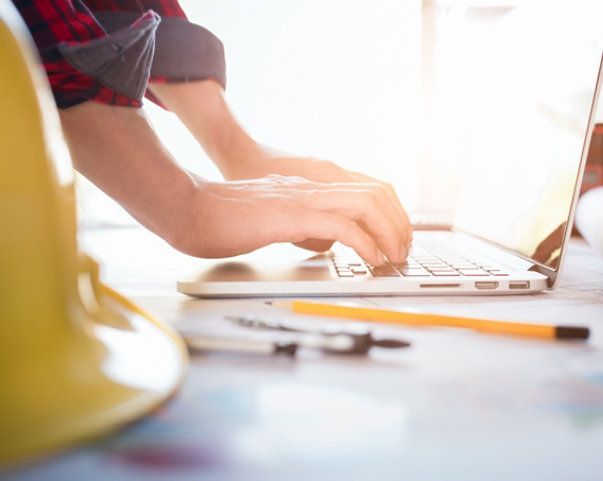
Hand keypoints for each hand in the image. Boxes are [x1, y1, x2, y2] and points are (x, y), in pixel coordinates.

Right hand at [231, 152, 412, 255]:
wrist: (187, 207)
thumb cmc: (220, 218)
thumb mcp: (273, 220)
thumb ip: (300, 225)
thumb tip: (324, 242)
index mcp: (307, 188)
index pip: (364, 190)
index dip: (389, 213)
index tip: (394, 240)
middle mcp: (310, 188)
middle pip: (375, 193)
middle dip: (399, 222)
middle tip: (403, 251)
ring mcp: (302, 198)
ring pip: (367, 204)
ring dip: (389, 232)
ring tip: (394, 257)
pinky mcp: (291, 216)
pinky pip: (342, 227)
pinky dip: (365, 244)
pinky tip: (370, 260)